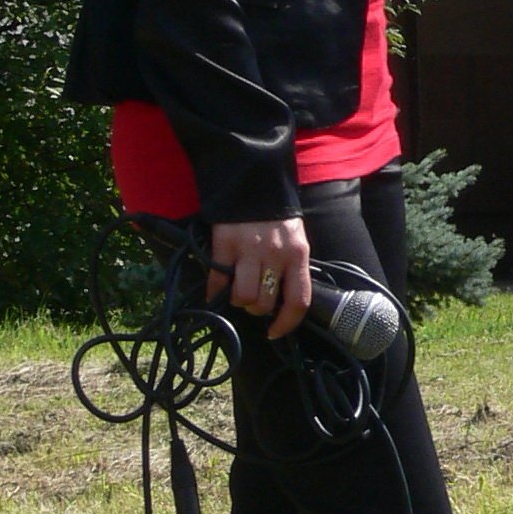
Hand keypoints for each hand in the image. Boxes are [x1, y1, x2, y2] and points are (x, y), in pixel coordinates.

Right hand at [209, 218, 311, 339]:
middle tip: (253, 299)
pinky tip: (215, 291)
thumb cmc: (277, 218)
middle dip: (257, 308)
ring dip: (238, 300)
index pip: (298, 300)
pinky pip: (217, 280)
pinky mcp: (224, 244)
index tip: (275, 332)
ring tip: (237, 290)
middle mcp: (276, 255)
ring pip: (243, 297)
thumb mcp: (296, 240)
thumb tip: (282, 304)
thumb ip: (292, 268)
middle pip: (265, 303)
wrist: (254, 182)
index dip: (286, 323)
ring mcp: (249, 249)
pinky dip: (214, 291)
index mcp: (298, 255)